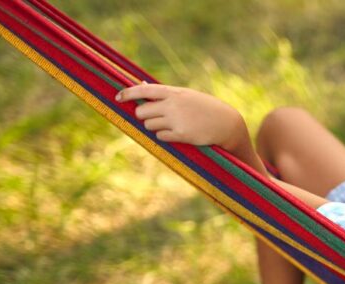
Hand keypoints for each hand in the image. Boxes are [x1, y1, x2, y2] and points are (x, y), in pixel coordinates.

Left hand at [116, 83, 246, 149]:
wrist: (227, 123)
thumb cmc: (206, 107)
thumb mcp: (187, 95)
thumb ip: (165, 93)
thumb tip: (142, 87)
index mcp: (173, 92)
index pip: (143, 90)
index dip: (127, 93)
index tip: (118, 97)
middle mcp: (172, 105)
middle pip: (142, 112)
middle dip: (144, 116)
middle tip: (154, 117)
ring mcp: (176, 120)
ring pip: (149, 125)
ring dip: (154, 127)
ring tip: (169, 125)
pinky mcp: (181, 135)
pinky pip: (160, 136)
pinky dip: (164, 136)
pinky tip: (176, 133)